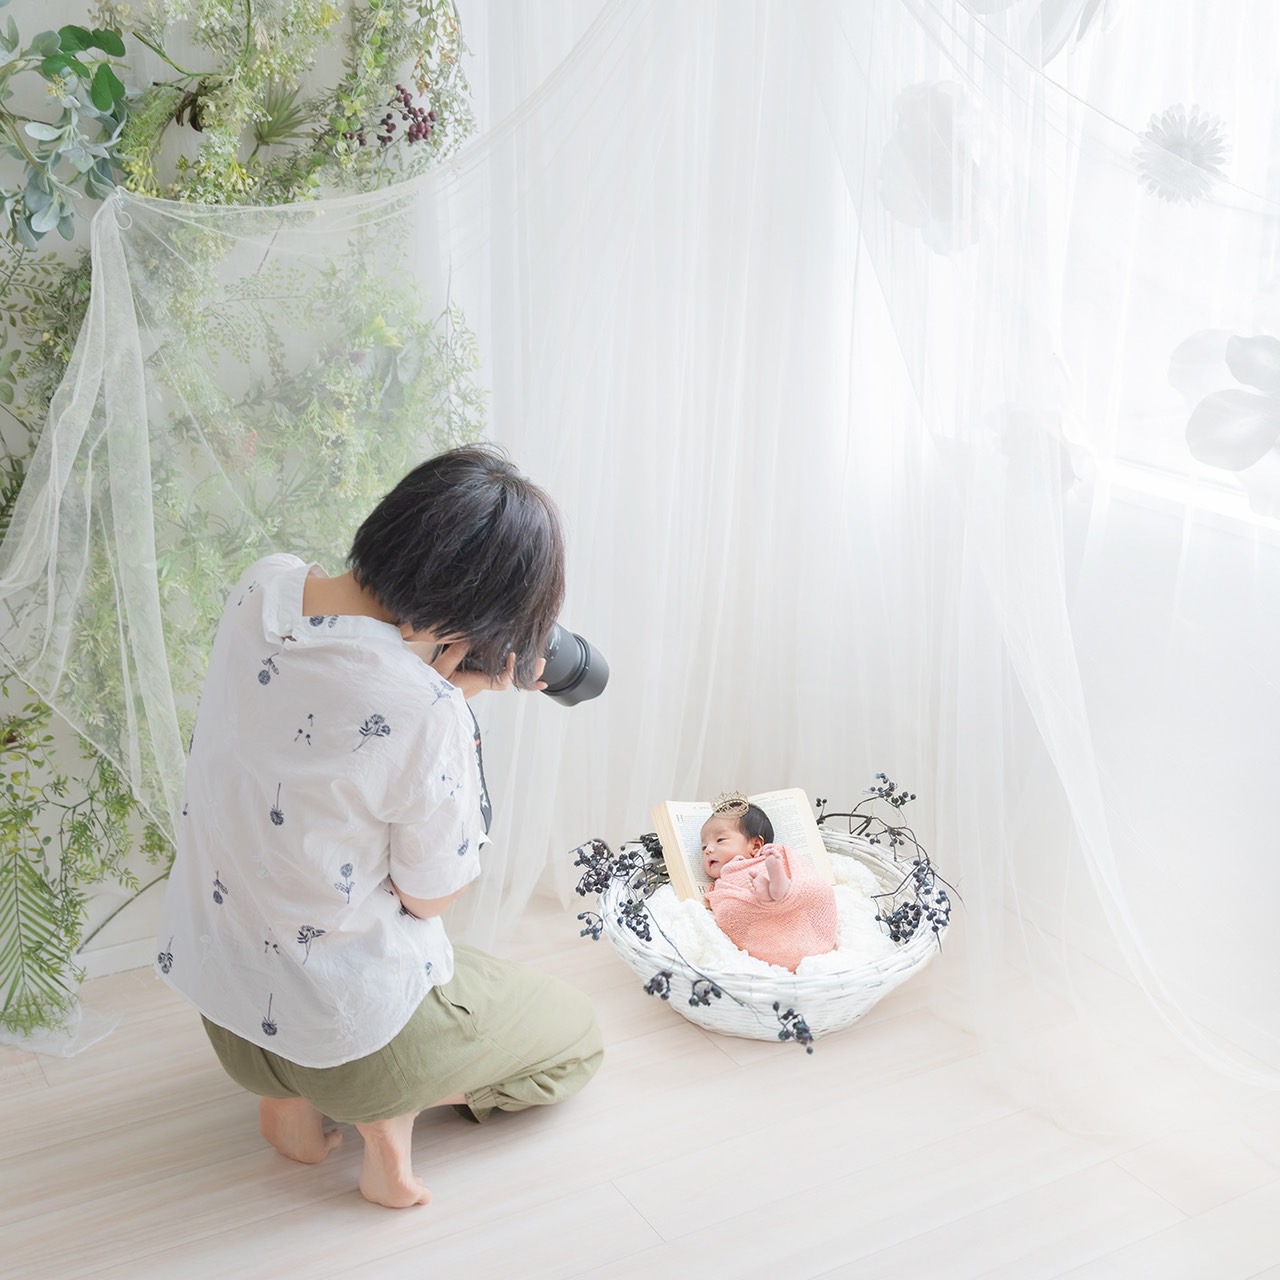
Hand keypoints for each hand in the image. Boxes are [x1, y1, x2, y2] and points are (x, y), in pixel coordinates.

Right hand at [403, 636, 546, 698]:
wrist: (423, 703)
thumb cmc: (430, 687)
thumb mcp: (440, 668)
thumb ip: (456, 653)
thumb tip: (471, 638)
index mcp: (475, 683)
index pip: (501, 681)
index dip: (511, 671)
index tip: (514, 656)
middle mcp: (482, 685)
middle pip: (511, 683)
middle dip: (528, 675)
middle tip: (541, 663)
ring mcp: (481, 684)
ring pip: (507, 680)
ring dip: (524, 673)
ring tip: (539, 663)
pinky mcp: (477, 681)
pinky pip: (499, 677)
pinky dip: (512, 671)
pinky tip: (521, 666)